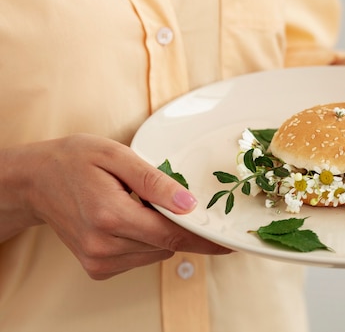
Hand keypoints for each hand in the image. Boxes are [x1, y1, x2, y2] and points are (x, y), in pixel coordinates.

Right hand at [0, 134, 229, 279]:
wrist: (36, 180)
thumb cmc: (75, 160)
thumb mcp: (116, 155)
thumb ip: (155, 180)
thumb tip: (188, 204)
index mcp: (110, 215)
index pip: (172, 234)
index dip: (203, 238)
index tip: (227, 241)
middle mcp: (103, 245)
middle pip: (167, 244)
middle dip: (176, 223)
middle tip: (163, 196)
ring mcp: (99, 261)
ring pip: (156, 252)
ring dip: (158, 231)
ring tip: (134, 203)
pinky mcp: (98, 269)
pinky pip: (140, 257)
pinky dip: (144, 240)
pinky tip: (126, 218)